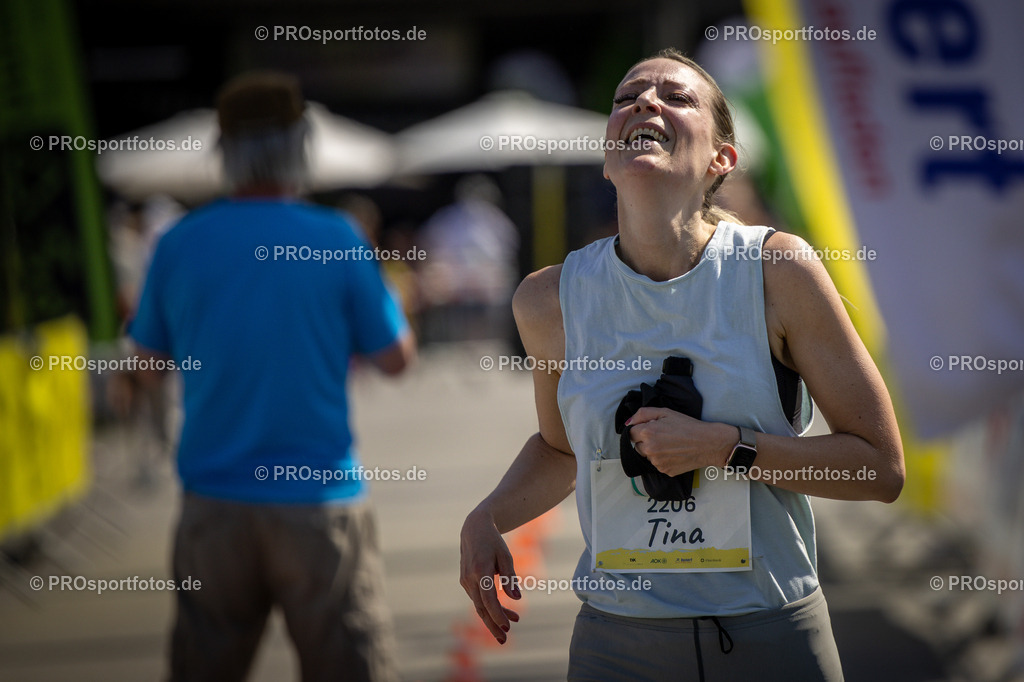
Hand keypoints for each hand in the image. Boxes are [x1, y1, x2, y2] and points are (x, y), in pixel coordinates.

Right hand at [459, 507, 521, 643]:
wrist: (473, 529)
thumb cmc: (493, 541)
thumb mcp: (505, 555)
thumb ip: (510, 577)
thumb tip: (516, 598)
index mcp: (481, 569)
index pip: (488, 598)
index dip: (497, 614)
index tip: (508, 626)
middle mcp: (470, 578)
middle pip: (481, 608)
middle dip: (492, 625)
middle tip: (504, 640)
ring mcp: (465, 580)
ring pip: (480, 605)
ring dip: (494, 617)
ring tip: (511, 625)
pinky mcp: (466, 581)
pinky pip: (478, 598)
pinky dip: (490, 607)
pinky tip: (504, 612)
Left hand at [626, 408, 734, 475]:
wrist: (707, 443)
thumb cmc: (687, 425)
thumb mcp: (665, 412)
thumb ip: (643, 414)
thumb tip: (628, 423)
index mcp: (647, 433)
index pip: (630, 433)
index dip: (640, 429)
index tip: (650, 428)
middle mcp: (649, 449)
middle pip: (637, 446)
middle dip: (645, 441)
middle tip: (662, 436)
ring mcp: (657, 462)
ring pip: (647, 456)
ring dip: (653, 451)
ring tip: (670, 444)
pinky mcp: (665, 471)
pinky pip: (657, 464)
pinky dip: (662, 459)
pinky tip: (674, 453)